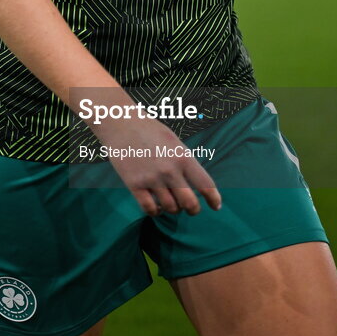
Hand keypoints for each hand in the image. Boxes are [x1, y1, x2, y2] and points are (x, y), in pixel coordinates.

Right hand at [95, 116, 221, 216]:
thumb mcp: (174, 141)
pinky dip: (156, 212)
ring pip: (170, 208)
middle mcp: (170, 170)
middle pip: (189, 204)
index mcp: (183, 157)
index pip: (205, 184)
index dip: (213, 199)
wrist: (121, 123)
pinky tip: (157, 206)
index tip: (216, 206)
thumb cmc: (149, 130)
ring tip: (171, 204)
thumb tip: (196, 184)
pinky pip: (150, 209)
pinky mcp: (134, 185)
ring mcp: (152, 179)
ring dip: (173, 209)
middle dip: (193, 210)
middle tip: (191, 209)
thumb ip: (185, 162)